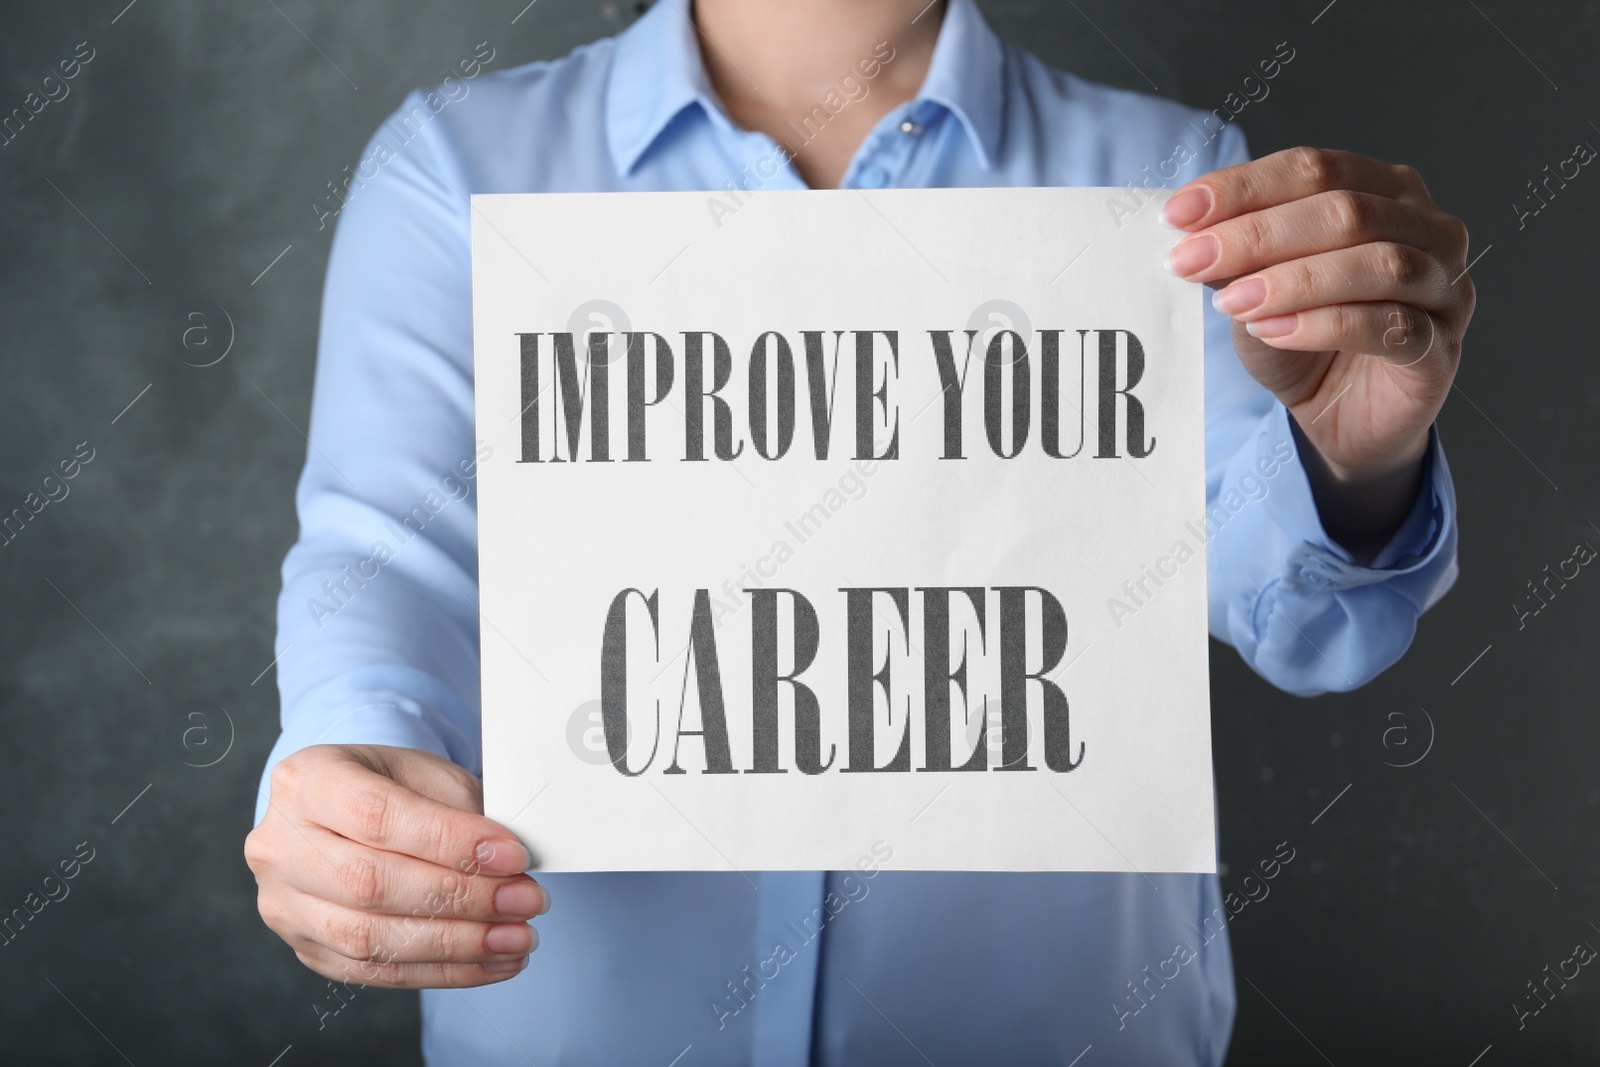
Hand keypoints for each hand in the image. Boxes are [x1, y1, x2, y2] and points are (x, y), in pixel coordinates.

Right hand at [245, 744, 546, 988]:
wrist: (349, 810)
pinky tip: (491, 962)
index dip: (450, 841)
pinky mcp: (307, 947)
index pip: (377, 816)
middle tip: (526, 901)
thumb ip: (462, 812)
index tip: (513, 856)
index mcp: (307, 782)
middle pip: (370, 883)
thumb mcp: (427, 774)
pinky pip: (376, 973)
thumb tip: (509, 866)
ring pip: (370, 939)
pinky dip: (443, 972)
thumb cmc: (393, 785)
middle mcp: (280, 845)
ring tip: (518, 939)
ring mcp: (285, 904)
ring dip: (458, 945)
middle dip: (462, 898)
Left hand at [1163, 147, 1474, 559]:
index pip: (1316, 169)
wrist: (1341, 421)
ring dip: (1294, 280)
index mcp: (1386, 193)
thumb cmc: (1306, 344)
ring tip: (1233, 302)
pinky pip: (1390, 327)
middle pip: (1348, 211)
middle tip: (1191, 258)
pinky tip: (1273, 332)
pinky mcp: (1439, 352)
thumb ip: (1238, 258)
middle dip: (1258, 234)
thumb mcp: (1257, 291)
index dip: (1245, 187)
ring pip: (1380, 264)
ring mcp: (1444, 291)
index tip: (1178, 212)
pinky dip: (1324, 325)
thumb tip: (1189, 232)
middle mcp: (1428, 231)